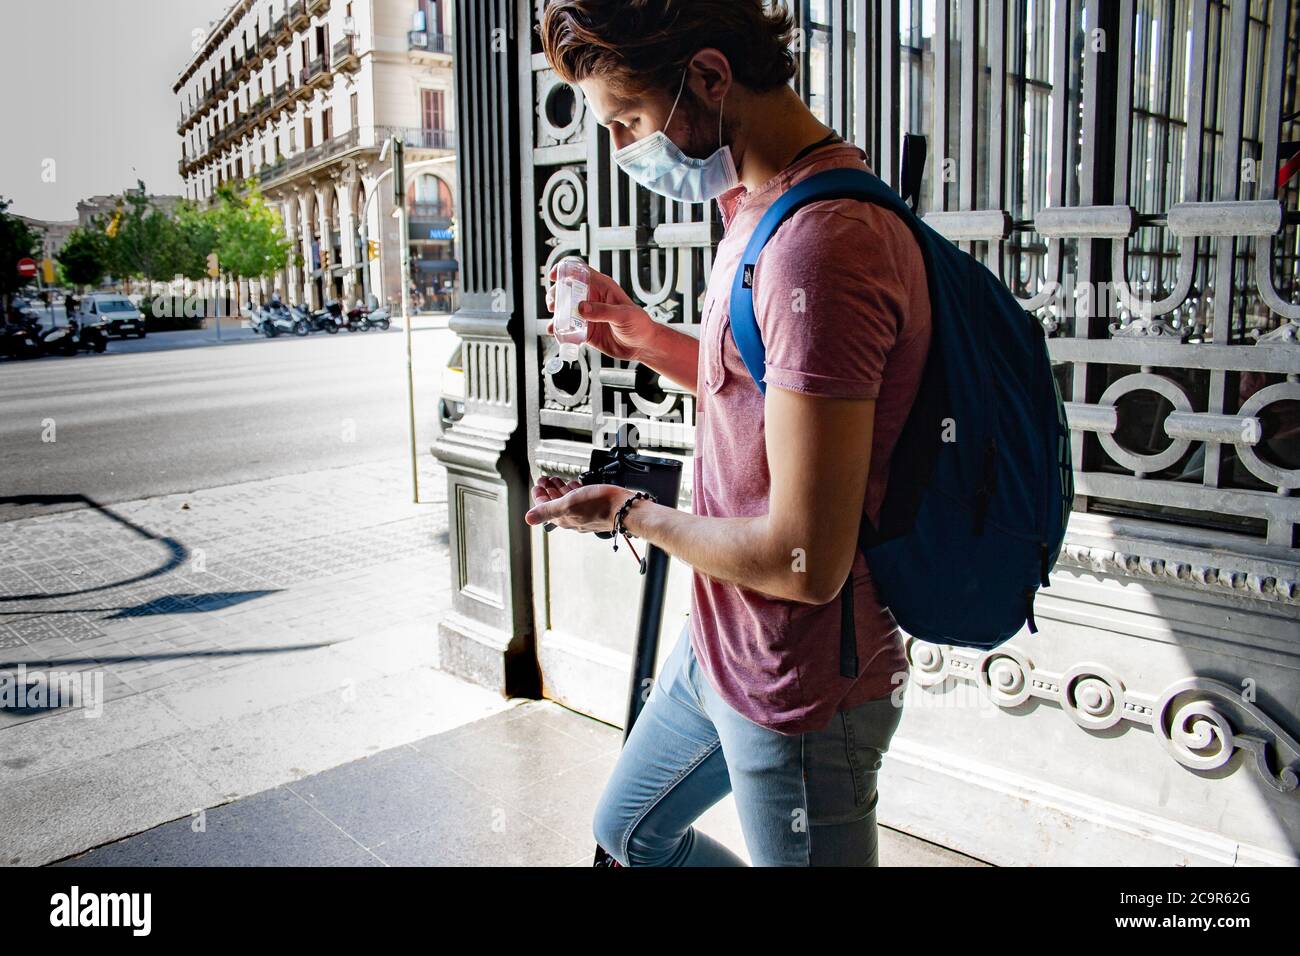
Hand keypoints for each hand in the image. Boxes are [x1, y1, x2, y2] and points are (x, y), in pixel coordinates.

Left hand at [524, 477, 627, 533]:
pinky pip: (580, 498)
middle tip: (544, 480)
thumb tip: (528, 519)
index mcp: (564, 518)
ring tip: (556, 479)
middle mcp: (573, 517)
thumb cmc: (598, 506)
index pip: (544, 508)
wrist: (624, 508)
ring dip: (560, 489)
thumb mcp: (567, 505)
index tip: (536, 486)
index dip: (538, 496)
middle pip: (555, 503)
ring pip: (568, 500)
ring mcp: (585, 513)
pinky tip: (574, 485)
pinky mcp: (595, 507)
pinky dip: (574, 490)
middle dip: (548, 491)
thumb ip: (547, 510)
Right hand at [544, 261, 659, 362]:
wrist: (642, 345)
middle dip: (556, 295)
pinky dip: (560, 331)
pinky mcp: (586, 330)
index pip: (581, 272)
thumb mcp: (623, 315)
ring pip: (565, 310)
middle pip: (567, 290)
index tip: (554, 276)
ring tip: (554, 321)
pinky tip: (558, 333)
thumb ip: (602, 311)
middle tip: (554, 304)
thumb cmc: (640, 324)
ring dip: (556, 314)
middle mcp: (592, 299)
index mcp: (602, 287)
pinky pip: (569, 328)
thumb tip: (581, 308)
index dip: (565, 270)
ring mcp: (588, 315)